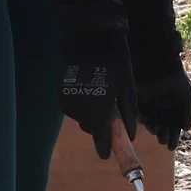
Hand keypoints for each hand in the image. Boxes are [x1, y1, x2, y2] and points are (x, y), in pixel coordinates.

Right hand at [58, 29, 138, 159]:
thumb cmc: (115, 60)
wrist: (90, 35)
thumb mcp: (126, 87)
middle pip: (90, 127)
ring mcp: (66, 100)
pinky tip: (89, 90)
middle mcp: (78, 107)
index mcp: (98, 107)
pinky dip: (81, 104)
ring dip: (91, 114)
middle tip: (110, 115)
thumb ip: (128, 113)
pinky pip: (72, 107)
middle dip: (100, 126)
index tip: (106, 154)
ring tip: (101, 96)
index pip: (100, 136)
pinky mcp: (59, 92)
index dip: (104, 146)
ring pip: (80, 117)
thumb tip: (131, 135)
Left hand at [136, 69, 190, 150]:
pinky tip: (148, 124)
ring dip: (154, 130)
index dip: (173, 138)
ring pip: (152, 123)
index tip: (171, 146)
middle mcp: (162, 110)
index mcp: (174, 110)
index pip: (174, 128)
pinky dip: (144, 121)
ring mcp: (150, 107)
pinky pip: (140, 115)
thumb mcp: (188, 96)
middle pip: (163, 128)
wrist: (162, 66)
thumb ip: (189, 112)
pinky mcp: (139, 103)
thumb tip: (187, 128)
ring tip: (157, 133)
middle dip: (163, 136)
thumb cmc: (177, 81)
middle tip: (163, 141)